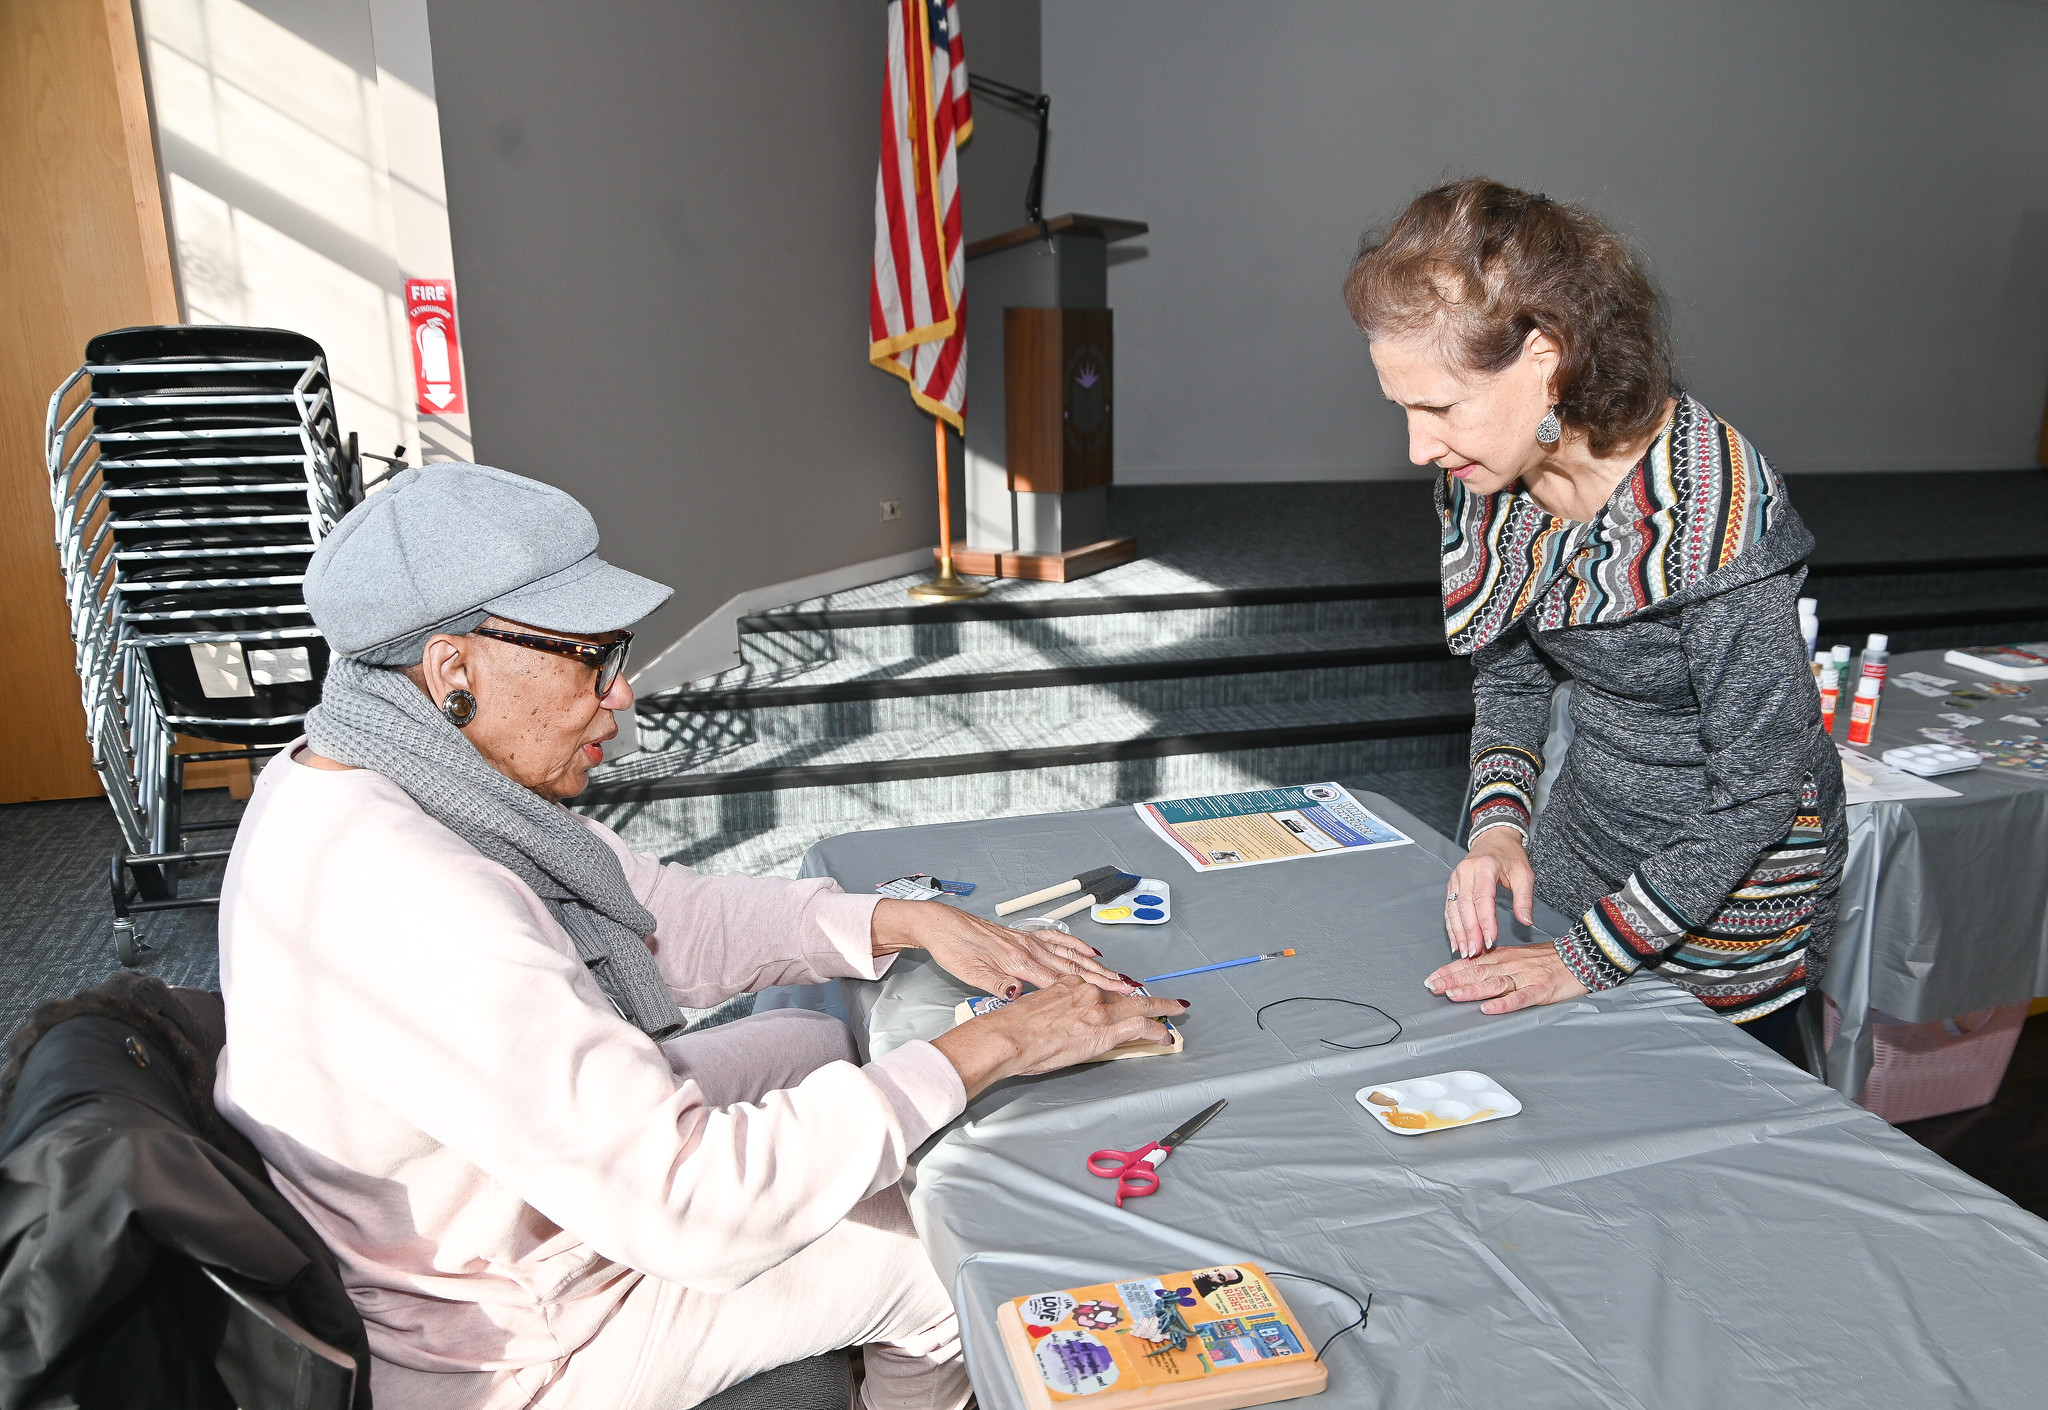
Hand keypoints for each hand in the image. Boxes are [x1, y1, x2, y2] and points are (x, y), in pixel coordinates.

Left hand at [872, 900, 1132, 997]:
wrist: (941, 925)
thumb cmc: (955, 950)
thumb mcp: (970, 972)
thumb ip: (996, 983)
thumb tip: (1018, 993)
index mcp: (1018, 962)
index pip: (1062, 981)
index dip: (1091, 990)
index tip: (1114, 997)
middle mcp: (1029, 949)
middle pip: (1073, 968)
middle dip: (1103, 980)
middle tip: (1129, 988)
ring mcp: (1028, 940)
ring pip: (1069, 955)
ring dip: (1095, 967)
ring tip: (1117, 975)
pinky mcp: (1022, 935)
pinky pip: (1056, 940)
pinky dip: (1075, 946)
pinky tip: (1087, 952)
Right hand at [930, 976, 1188, 1098]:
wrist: (1007, 1038)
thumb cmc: (1011, 1029)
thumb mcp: (1035, 1009)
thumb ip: (1054, 1009)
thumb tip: (1060, 1021)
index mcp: (1069, 985)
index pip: (1102, 989)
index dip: (1120, 994)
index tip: (1129, 996)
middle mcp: (1087, 993)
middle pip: (1128, 993)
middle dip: (1153, 998)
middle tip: (1172, 1001)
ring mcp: (1098, 1011)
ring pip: (1141, 1005)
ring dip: (1162, 1010)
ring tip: (1177, 1012)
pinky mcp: (1105, 1030)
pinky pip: (1139, 1027)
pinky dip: (1156, 1031)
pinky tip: (1165, 1037)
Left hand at [1424, 942, 1586, 1014]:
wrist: (1583, 956)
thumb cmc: (1549, 959)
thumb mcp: (1518, 955)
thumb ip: (1496, 962)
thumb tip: (1469, 967)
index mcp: (1504, 957)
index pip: (1472, 963)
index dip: (1450, 970)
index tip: (1432, 978)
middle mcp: (1511, 965)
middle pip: (1477, 973)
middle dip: (1453, 980)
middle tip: (1433, 987)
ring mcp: (1526, 977)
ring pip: (1494, 984)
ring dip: (1472, 990)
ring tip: (1453, 995)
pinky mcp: (1542, 990)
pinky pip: (1521, 998)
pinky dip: (1504, 1003)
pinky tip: (1490, 1008)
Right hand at [1446, 828, 1535, 957]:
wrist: (1494, 839)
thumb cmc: (1509, 855)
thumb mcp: (1524, 873)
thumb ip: (1524, 898)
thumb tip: (1526, 921)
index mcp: (1484, 867)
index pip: (1482, 898)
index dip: (1485, 921)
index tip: (1490, 940)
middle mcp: (1465, 872)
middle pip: (1464, 906)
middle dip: (1469, 932)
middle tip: (1475, 951)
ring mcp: (1456, 878)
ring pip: (1453, 909)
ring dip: (1458, 932)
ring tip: (1464, 950)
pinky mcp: (1452, 885)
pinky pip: (1449, 908)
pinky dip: (1451, 926)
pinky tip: (1455, 941)